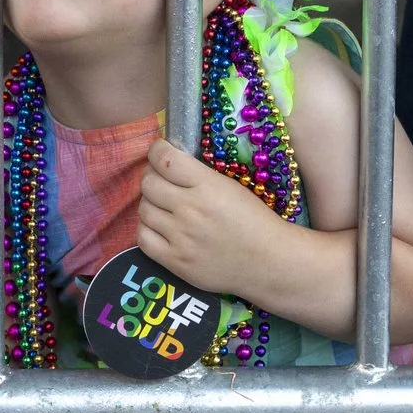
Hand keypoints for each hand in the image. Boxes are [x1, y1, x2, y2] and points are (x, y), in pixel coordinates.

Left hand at [136, 140, 289, 296]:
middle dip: (151, 177)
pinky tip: (160, 227)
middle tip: (161, 182)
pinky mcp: (175, 261)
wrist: (269, 261)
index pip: (164, 159)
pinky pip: (143, 237)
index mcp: (208, 186)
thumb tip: (167, 162)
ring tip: (164, 207)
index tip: (159, 152)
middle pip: (148, 183)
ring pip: (143, 209)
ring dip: (151, 203)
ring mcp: (180, 236)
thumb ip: (199, 175)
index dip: (156, 151)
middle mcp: (190, 209)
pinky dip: (147, 228)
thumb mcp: (230, 187)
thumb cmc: (254, 221)